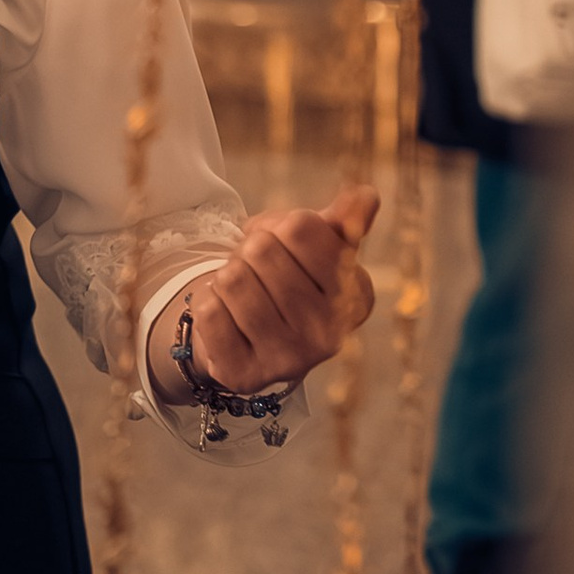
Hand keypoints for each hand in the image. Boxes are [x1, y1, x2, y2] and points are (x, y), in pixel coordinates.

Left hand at [148, 187, 378, 403]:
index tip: (283, 245)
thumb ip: (343, 220)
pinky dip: (208, 304)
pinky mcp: (245, 376)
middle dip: (249, 251)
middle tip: (256, 271)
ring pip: (232, 280)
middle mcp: (329, 335)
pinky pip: (208, 312)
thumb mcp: (316, 245)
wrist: (246, 333)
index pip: (301, 228)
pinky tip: (227, 318)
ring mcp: (288, 361)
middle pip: (262, 251)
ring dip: (226, 277)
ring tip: (241, 293)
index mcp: (354, 295)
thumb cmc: (285, 278)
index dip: (279, 226)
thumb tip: (365, 197)